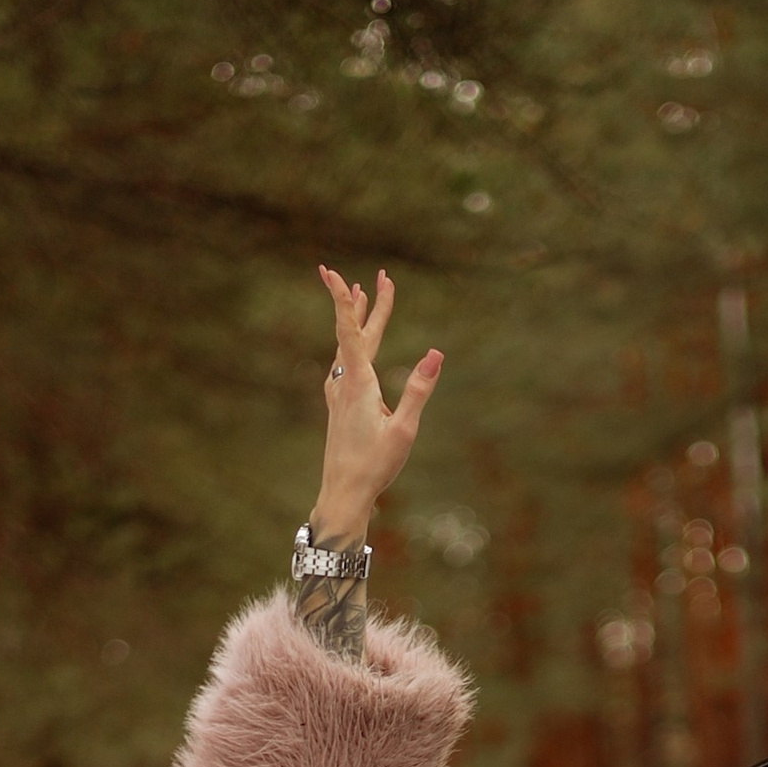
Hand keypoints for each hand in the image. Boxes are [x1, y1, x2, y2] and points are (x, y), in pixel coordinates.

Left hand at [313, 266, 442, 541]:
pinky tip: (351, 349)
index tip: (331, 272)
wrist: (343, 494)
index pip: (350, 331)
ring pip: (347, 347)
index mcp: (359, 384)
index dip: (341, 299)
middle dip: (367, 302)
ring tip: (361, 294)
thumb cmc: (374, 467)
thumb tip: (436, 354)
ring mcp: (339, 394)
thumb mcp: (404, 430)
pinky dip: (351, 344)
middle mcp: (345, 383)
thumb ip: (418, 390)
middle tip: (380, 275)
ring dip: (356, 319)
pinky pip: (344, 363)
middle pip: (355, 333)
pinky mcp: (340, 405)